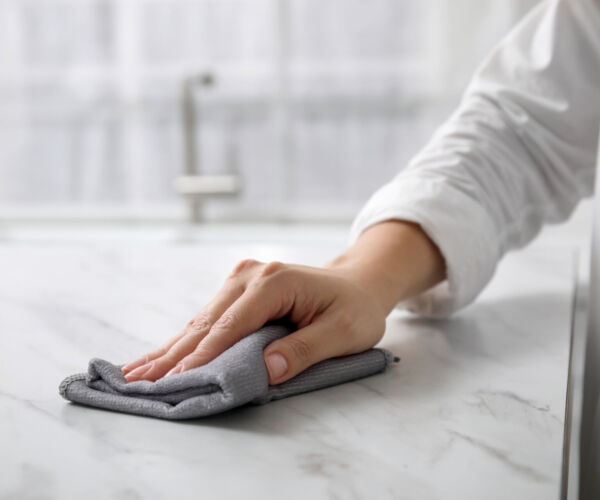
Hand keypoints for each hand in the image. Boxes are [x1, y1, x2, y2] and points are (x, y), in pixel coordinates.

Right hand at [122, 260, 386, 384]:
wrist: (358, 283)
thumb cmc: (355, 309)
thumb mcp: (343, 333)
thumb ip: (304, 350)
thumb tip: (266, 369)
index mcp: (275, 282)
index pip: (231, 325)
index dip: (203, 356)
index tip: (176, 379)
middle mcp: (251, 274)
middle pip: (207, 321)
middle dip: (173, 354)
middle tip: (137, 381)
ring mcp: (242, 277)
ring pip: (201, 319)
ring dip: (172, 348)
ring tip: (136, 372)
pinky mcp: (239, 287)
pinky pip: (209, 317)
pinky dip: (186, 339)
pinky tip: (162, 353)